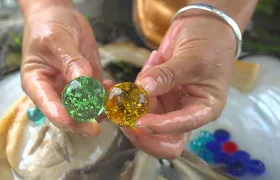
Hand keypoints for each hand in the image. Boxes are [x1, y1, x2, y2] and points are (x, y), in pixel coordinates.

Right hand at [20, 5, 108, 135]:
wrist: (60, 16)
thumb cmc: (48, 26)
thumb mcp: (56, 39)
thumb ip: (69, 60)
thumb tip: (83, 81)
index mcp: (37, 82)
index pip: (44, 102)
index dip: (55, 113)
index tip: (67, 120)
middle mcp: (55, 91)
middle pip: (66, 114)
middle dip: (81, 122)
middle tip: (94, 128)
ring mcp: (74, 90)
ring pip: (86, 110)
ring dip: (99, 111)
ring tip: (109, 102)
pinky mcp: (90, 84)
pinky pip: (99, 97)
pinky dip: (107, 97)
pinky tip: (112, 88)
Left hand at [122, 11, 236, 158]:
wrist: (202, 27)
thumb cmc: (208, 44)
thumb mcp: (191, 59)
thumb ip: (167, 75)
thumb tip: (143, 89)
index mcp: (202, 110)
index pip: (180, 132)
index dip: (159, 129)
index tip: (138, 121)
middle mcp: (183, 112)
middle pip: (159, 137)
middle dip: (138, 131)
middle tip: (120, 116)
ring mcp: (166, 104)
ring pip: (141, 117)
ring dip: (129, 104)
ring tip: (138, 74)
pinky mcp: (153, 94)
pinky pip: (134, 99)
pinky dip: (125, 91)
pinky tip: (129, 75)